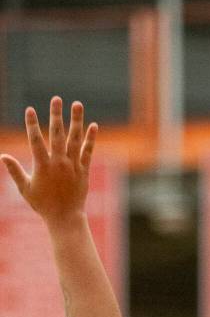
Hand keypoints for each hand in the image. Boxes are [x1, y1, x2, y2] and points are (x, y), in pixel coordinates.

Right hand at [0, 96, 95, 225]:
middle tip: (56, 98)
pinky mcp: (84, 171)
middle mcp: (59, 163)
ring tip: (77, 104)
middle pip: (57, 134)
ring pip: (75, 139)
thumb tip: (2, 156)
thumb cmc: (43, 204)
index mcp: (43, 166)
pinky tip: (94, 125)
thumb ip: (15, 171)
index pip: (35, 141)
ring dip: (76, 121)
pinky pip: (88, 152)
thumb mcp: (25, 189)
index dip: (32, 125)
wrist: (65, 218)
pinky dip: (91, 139)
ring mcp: (73, 166)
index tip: (29, 109)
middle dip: (56, 115)